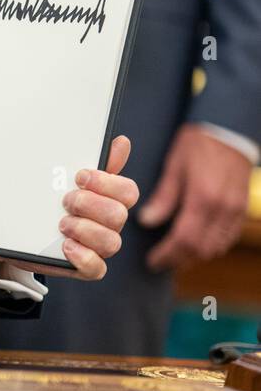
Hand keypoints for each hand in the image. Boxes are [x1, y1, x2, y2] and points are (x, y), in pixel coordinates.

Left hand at [0, 135, 138, 280]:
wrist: (15, 226)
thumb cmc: (48, 199)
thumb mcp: (63, 177)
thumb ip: (92, 160)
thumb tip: (121, 142)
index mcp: (109, 199)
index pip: (128, 191)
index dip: (107, 183)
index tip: (79, 176)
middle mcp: (108, 224)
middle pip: (119, 215)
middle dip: (90, 204)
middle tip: (65, 200)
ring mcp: (97, 246)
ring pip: (111, 242)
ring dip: (85, 229)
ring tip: (61, 224)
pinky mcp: (84, 267)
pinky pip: (97, 269)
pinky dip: (84, 257)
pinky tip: (66, 246)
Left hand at [138, 123, 251, 271]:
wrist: (229, 128)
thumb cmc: (199, 143)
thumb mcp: (174, 166)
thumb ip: (163, 197)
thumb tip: (147, 220)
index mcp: (203, 198)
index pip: (184, 239)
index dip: (167, 255)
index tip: (153, 261)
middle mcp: (223, 208)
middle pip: (201, 249)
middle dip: (180, 260)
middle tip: (161, 262)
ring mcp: (236, 210)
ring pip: (217, 246)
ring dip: (196, 255)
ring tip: (176, 256)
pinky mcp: (242, 208)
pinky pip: (229, 237)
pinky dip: (213, 245)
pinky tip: (198, 243)